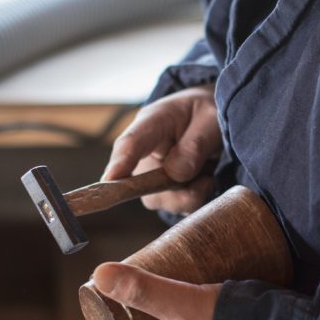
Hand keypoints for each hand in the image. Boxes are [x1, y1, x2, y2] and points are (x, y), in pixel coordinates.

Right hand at [103, 85, 219, 215]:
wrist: (210, 118)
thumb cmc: (206, 113)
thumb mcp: (210, 120)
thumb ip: (195, 145)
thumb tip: (176, 175)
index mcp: (152, 122)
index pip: (130, 144)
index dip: (119, 164)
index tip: (109, 181)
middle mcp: (144, 151)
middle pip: (141, 183)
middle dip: (174, 190)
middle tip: (207, 179)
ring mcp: (150, 174)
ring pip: (158, 199)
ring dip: (190, 194)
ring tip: (209, 172)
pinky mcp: (162, 191)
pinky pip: (175, 206)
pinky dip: (195, 199)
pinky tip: (206, 179)